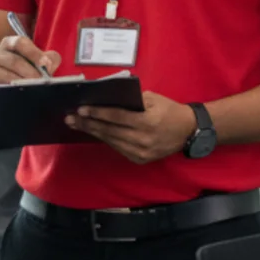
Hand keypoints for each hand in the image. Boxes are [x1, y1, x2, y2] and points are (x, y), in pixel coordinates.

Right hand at [0, 34, 61, 84]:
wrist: (16, 81)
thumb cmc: (30, 68)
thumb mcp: (41, 60)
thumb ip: (50, 58)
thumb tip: (48, 64)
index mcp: (11, 42)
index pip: (20, 43)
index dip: (34, 53)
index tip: (45, 63)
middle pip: (14, 61)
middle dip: (30, 72)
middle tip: (42, 81)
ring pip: (6, 74)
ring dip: (22, 81)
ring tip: (34, 87)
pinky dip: (12, 88)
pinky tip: (22, 92)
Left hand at [65, 91, 198, 165]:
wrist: (189, 131)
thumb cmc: (170, 110)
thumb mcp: (154, 99)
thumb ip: (132, 100)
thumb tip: (107, 99)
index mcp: (147, 122)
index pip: (116, 117)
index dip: (97, 113)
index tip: (81, 109)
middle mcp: (143, 140)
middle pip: (109, 131)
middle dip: (88, 124)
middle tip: (70, 118)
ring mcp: (141, 153)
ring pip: (111, 141)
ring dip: (93, 133)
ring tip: (78, 125)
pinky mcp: (140, 160)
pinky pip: (118, 148)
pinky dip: (106, 140)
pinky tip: (95, 133)